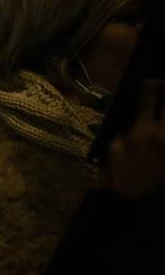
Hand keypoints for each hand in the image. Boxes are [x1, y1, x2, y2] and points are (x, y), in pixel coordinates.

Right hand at [109, 79, 164, 200]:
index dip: (149, 84)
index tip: (150, 80)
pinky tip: (162, 129)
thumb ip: (126, 125)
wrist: (127, 194)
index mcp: (141, 129)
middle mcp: (159, 134)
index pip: (148, 97)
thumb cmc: (115, 167)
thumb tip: (134, 110)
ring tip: (163, 111)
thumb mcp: (113, 142)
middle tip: (163, 88)